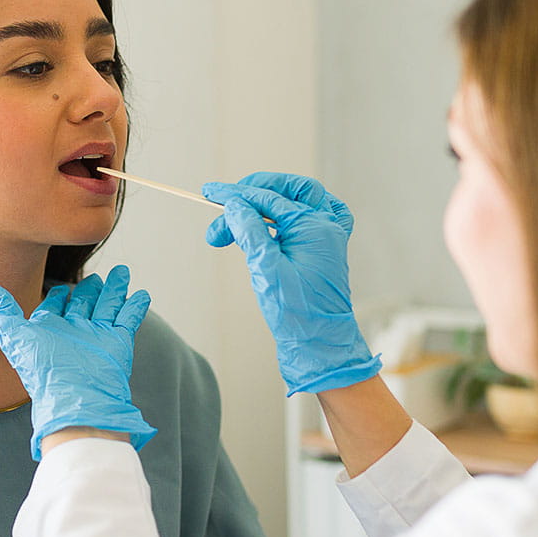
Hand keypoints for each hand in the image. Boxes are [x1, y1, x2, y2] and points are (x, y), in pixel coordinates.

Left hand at [0, 265, 156, 460]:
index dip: (58, 295)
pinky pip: (128, 318)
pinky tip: (140, 293)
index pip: (55, 307)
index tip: (61, 285)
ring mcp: (97, 336)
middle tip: (96, 275)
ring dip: (115, 289)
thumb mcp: (13, 333)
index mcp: (50, 331)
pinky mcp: (118, 341)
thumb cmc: (43, 372)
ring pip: (108, 306)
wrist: (76, 401)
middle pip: (83, 305)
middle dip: (90, 289)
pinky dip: (134, 305)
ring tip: (122, 272)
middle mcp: (74, 332)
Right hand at [202, 172, 381, 394]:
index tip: (210, 194)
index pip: (268, 200)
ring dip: (268, 202)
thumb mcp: (266, 270)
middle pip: (286, 192)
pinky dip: (293, 210)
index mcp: (314, 228)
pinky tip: (276, 218)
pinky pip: (313, 216)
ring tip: (238, 222)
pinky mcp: (323, 249)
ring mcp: (328, 236)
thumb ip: (250, 232)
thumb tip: (234, 204)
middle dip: (252, 194)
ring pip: (298, 200)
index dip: (235, 195)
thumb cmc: (296, 314)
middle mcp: (326, 226)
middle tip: (223, 208)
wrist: (319, 344)